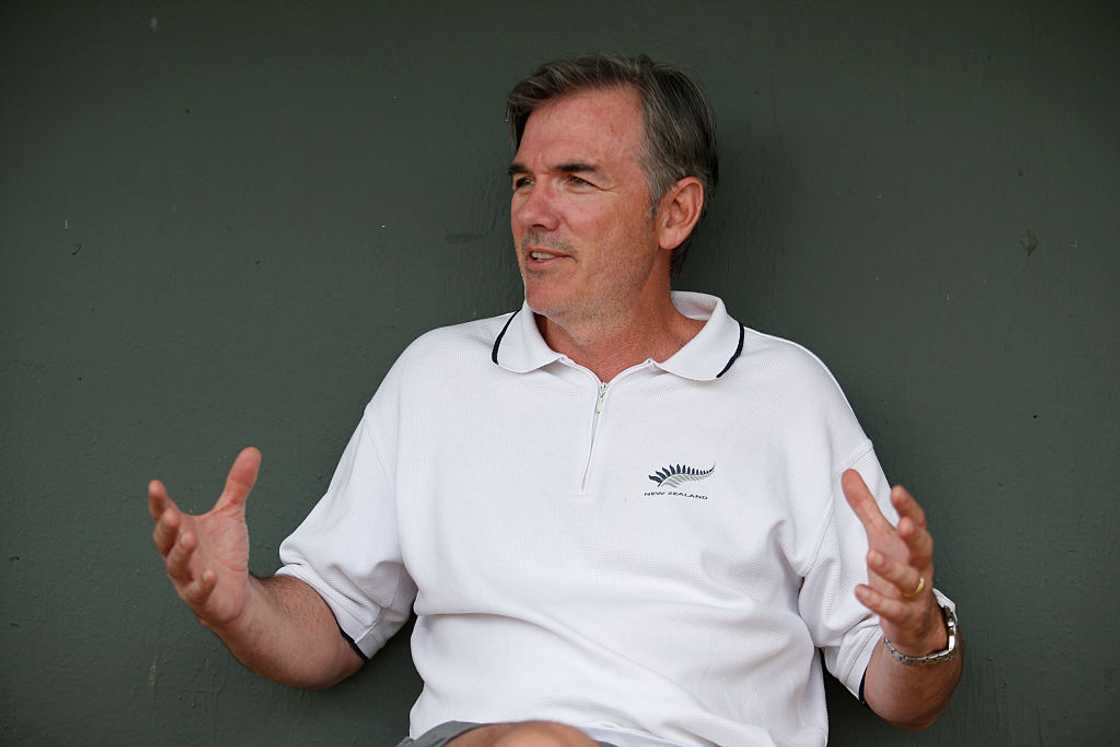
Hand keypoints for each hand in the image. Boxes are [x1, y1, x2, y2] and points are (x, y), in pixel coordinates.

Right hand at [148, 447, 260, 630]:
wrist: (235, 590)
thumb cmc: (224, 551)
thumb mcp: (231, 514)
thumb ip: (237, 485)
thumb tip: (252, 451)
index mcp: (182, 531)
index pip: (164, 514)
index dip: (158, 502)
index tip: (155, 485)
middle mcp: (179, 554)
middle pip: (164, 541)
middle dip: (166, 528)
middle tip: (170, 515)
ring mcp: (188, 577)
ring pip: (177, 566)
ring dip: (181, 553)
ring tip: (189, 538)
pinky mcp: (201, 598)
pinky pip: (198, 593)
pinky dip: (202, 584)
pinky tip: (211, 576)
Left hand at [842, 469, 944, 655]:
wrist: (914, 621)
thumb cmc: (898, 569)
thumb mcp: (880, 536)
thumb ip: (866, 507)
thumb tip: (848, 474)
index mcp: (912, 544)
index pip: (917, 522)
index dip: (908, 507)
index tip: (897, 491)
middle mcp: (918, 566)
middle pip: (923, 548)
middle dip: (914, 536)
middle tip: (903, 524)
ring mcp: (914, 593)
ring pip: (909, 580)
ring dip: (892, 568)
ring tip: (871, 555)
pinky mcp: (904, 615)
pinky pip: (894, 609)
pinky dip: (878, 601)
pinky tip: (861, 591)